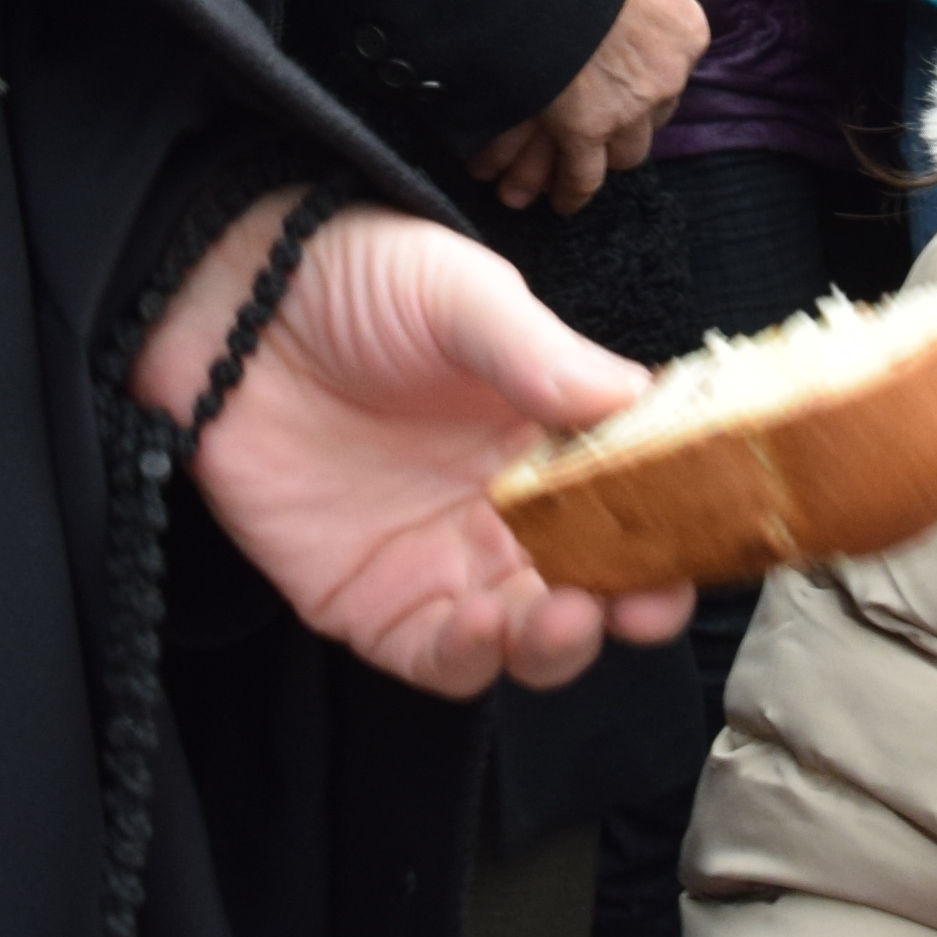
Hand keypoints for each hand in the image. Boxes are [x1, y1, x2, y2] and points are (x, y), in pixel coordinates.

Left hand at [135, 194, 697, 692]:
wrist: (220, 304)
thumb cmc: (349, 277)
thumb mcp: (457, 291)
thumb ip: (540, 353)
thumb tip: (643, 400)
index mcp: (551, 431)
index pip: (643, 492)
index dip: (683, 522)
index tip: (716, 533)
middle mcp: (513, 507)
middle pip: (602, 580)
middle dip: (638, 602)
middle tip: (650, 599)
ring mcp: (445, 560)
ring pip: (532, 635)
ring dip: (564, 641)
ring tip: (571, 615)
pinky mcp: (373, 602)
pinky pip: (441, 657)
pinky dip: (476, 659)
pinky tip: (489, 628)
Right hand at [470, 0, 703, 214]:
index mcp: (685, 34)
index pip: (672, 74)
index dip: (647, 84)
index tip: (629, 87)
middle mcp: (664, 81)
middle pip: (653, 120)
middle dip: (629, 128)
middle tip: (603, 133)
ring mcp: (624, 111)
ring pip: (620, 154)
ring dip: (599, 160)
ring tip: (579, 171)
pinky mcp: (581, 129)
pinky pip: (581, 175)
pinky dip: (570, 191)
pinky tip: (560, 201)